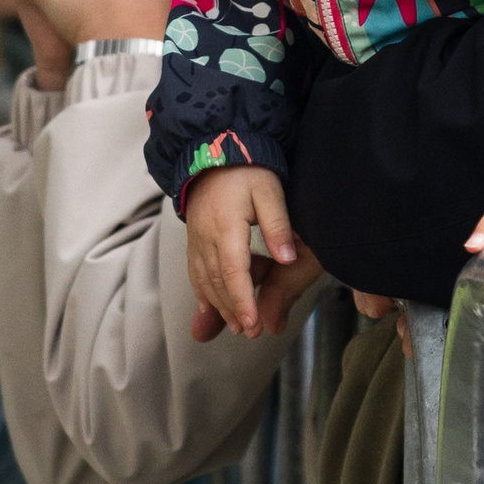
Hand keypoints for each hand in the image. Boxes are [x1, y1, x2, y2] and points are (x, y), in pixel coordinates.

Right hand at [184, 166, 297, 339]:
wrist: (216, 151)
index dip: (242, 300)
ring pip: (204, 280)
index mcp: (225, 226)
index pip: (233, 271)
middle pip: (217, 282)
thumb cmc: (248, 171)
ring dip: (218, 305)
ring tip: (236, 325)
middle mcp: (205, 237)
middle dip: (233, 310)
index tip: (252, 323)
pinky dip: (204, 292)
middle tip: (250, 332)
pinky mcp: (194, 240)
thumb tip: (288, 258)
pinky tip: (210, 308)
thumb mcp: (270, 192)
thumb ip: (278, 225)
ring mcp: (196, 240)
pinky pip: (196, 272)